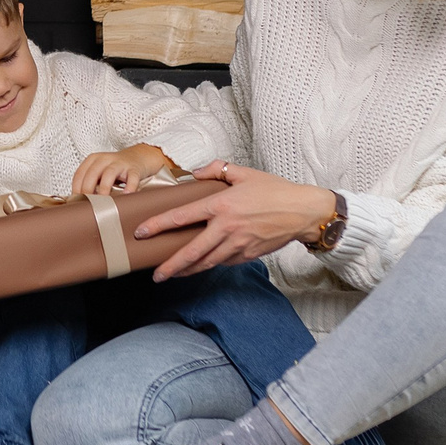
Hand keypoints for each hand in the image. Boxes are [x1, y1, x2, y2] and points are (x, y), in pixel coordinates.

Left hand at [71, 143, 171, 195]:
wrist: (137, 158)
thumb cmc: (114, 169)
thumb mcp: (99, 172)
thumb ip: (89, 183)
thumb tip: (78, 203)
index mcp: (93, 159)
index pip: (80, 173)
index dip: (76, 188)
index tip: (76, 202)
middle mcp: (105, 159)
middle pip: (92, 173)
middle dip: (88, 189)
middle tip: (87, 204)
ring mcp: (120, 163)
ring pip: (109, 174)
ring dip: (104, 188)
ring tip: (103, 203)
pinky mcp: (134, 169)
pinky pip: (132, 178)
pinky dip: (129, 187)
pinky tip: (125, 196)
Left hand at [135, 161, 336, 280]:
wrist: (303, 212)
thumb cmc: (275, 191)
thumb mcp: (244, 173)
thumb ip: (216, 169)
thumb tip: (196, 174)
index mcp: (221, 205)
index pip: (182, 217)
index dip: (159, 226)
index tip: (142, 233)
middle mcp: (226, 228)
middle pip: (192, 251)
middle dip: (171, 265)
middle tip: (156, 274)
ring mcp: (238, 244)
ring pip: (207, 262)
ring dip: (188, 270)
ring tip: (172, 275)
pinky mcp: (248, 255)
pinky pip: (224, 262)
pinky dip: (211, 265)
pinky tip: (201, 266)